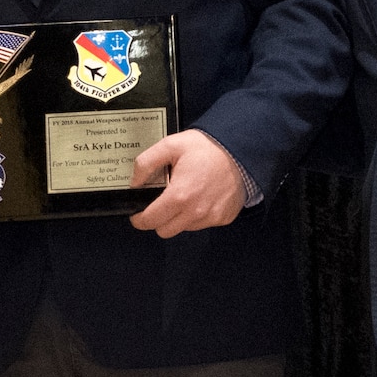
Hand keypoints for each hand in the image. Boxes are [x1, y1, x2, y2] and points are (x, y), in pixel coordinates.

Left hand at [129, 129, 246, 236]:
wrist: (241, 150)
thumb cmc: (207, 147)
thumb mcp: (170, 145)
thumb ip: (146, 163)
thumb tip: (135, 183)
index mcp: (179, 196)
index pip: (150, 221)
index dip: (139, 218)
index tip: (138, 213)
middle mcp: (195, 212)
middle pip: (164, 231)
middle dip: (158, 220)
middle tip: (160, 204)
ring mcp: (211, 217)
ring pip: (183, 228)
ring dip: (178, 218)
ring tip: (184, 196)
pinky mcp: (223, 218)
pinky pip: (202, 224)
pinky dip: (197, 215)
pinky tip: (201, 197)